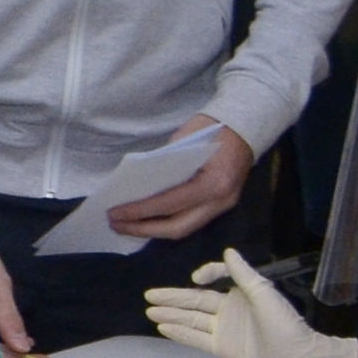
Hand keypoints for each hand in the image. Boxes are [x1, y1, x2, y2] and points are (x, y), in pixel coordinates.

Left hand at [110, 121, 250, 238]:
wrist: (245, 126)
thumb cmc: (211, 128)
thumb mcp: (182, 141)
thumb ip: (162, 166)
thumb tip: (135, 186)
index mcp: (213, 184)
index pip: (169, 204)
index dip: (138, 211)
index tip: (113, 213)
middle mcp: (220, 201)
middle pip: (177, 228)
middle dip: (143, 229)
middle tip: (115, 225)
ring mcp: (223, 207)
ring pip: (184, 229)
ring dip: (153, 230)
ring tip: (126, 226)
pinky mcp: (220, 207)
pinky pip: (190, 221)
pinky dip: (166, 223)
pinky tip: (146, 220)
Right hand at [142, 248, 356, 357]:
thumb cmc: (284, 325)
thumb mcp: (265, 295)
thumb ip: (243, 275)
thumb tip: (227, 251)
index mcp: (242, 293)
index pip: (217, 279)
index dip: (206, 275)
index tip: (197, 278)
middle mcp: (229, 309)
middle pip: (196, 301)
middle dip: (173, 297)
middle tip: (149, 295)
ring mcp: (224, 330)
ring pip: (192, 319)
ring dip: (171, 314)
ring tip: (149, 311)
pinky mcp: (221, 348)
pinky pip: (196, 338)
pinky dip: (179, 333)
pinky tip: (163, 328)